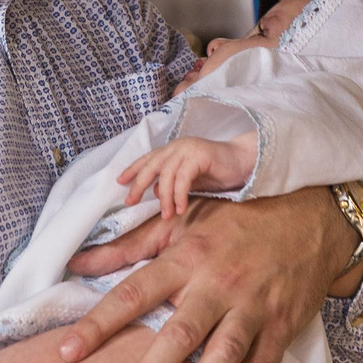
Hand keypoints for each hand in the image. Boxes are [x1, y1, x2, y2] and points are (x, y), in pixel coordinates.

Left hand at [59, 186, 350, 362]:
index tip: (67, 353)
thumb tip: (77, 262)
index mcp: (186, 258)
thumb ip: (128, 246)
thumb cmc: (235, 224)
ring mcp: (252, 306)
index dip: (99, 323)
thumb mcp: (182, 223)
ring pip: (223, 352)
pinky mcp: (282, 325)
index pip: (134, 292)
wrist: (310, 221)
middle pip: (180, 331)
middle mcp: (217, 284)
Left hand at [118, 135, 257, 218]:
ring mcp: (188, 149)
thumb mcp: (189, 179)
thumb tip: (154, 190)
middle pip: (151, 165)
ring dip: (164, 197)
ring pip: (167, 174)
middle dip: (138, 184)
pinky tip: (180, 208)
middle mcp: (177, 147)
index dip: (132, 169)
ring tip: (166, 215)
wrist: (242, 162)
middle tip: (131, 202)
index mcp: (172, 150)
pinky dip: (179, 195)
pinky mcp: (200, 155)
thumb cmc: (216, 171)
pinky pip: (183, 178)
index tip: (119, 182)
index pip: (147, 159)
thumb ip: (171, 183)